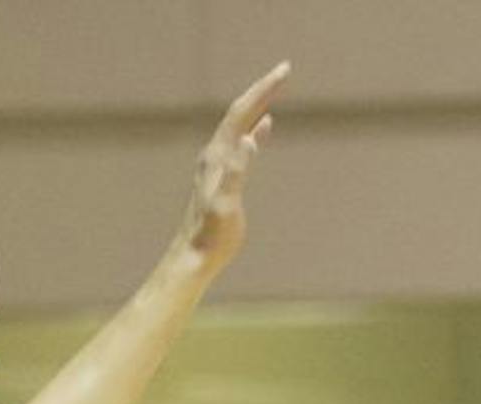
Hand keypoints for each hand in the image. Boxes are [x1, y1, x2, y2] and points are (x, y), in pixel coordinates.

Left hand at [176, 63, 288, 273]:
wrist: (195, 256)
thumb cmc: (212, 235)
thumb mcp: (226, 204)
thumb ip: (237, 171)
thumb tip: (250, 139)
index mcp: (218, 155)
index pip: (242, 112)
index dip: (263, 90)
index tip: (284, 72)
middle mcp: (216, 153)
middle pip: (241, 111)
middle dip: (263, 89)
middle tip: (285, 70)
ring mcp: (219, 164)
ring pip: (241, 124)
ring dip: (259, 105)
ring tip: (276, 89)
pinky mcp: (224, 177)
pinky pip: (241, 143)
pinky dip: (255, 130)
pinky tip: (265, 128)